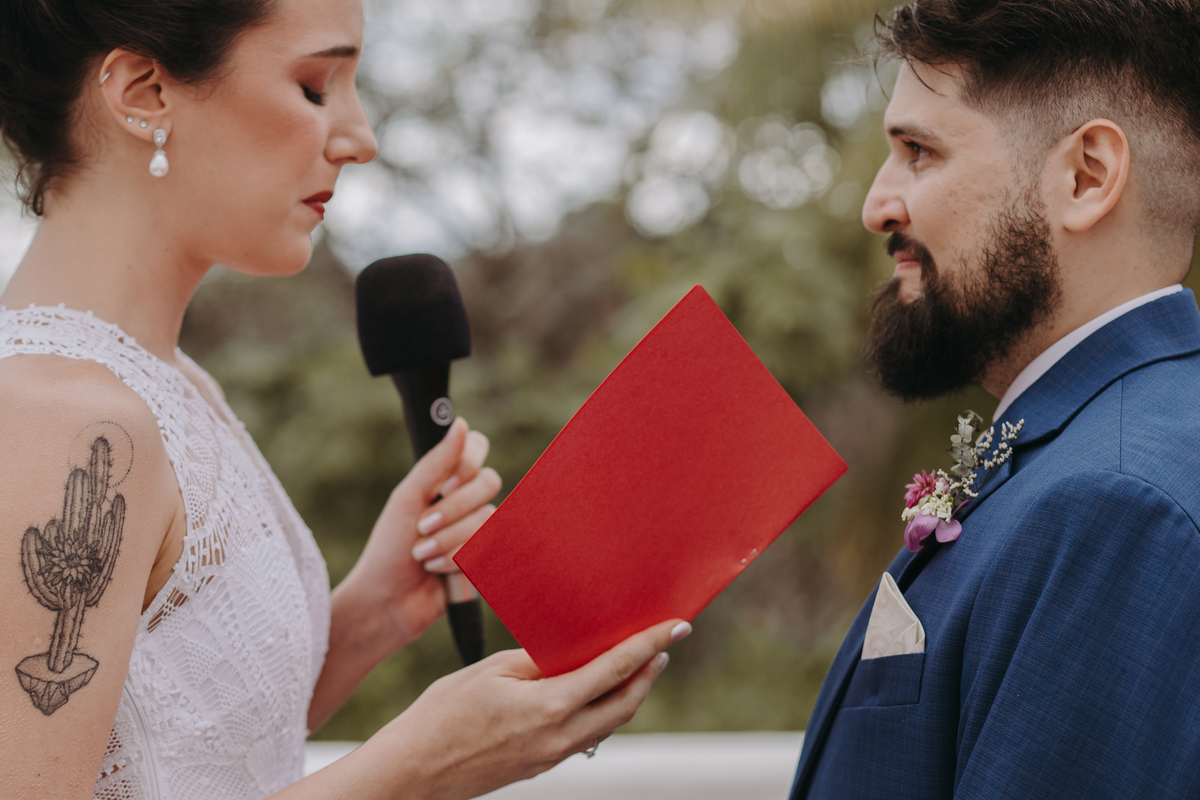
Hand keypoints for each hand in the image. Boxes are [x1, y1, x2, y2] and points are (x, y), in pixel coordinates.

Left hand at [345, 418, 501, 648]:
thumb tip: (461, 423)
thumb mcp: (408, 499)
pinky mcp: (488, 558)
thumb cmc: (389, 549)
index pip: (478, 448)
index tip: (442, 485)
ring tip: (423, 557)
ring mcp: (478, 529)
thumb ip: (437, 462)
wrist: (387, 602)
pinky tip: (438, 573)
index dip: (467, 464)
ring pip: (488, 519)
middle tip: (421, 528)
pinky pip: (492, 548)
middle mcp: (466, 500)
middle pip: (489, 482)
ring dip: (449, 542)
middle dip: (452, 511)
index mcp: (445, 479)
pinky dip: (458, 562)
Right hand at [370, 618, 691, 799]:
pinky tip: (594, 692)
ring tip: (637, 665)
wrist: (412, 771)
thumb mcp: (490, 671)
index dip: (649, 645)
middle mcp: (560, 736)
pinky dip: (601, 710)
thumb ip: (537, 662)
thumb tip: (567, 655)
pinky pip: (585, 734)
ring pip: (608, 722)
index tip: (676, 626)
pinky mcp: (539, 765)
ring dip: (628, 693)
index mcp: (550, 707)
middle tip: (663, 644)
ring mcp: (551, 756)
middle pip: (624, 702)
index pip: (615, 669)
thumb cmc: (441, 714)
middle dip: (649, 672)